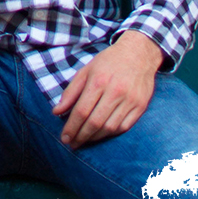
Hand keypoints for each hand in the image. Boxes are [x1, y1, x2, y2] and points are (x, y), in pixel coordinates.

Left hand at [53, 30, 161, 147]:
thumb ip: (71, 92)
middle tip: (72, 144)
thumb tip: (56, 112)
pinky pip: (124, 127)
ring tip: (85, 140)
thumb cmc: (109, 62)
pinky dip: (111, 134)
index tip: (65, 138)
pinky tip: (101, 134)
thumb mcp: (86, 70)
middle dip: (81, 136)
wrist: (138, 54)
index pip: (82, 110)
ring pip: (110, 128)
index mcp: (99, 81)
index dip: (72, 127)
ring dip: (95, 138)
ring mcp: (130, 100)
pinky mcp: (141, 106)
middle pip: (95, 122)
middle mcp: (115, 92)